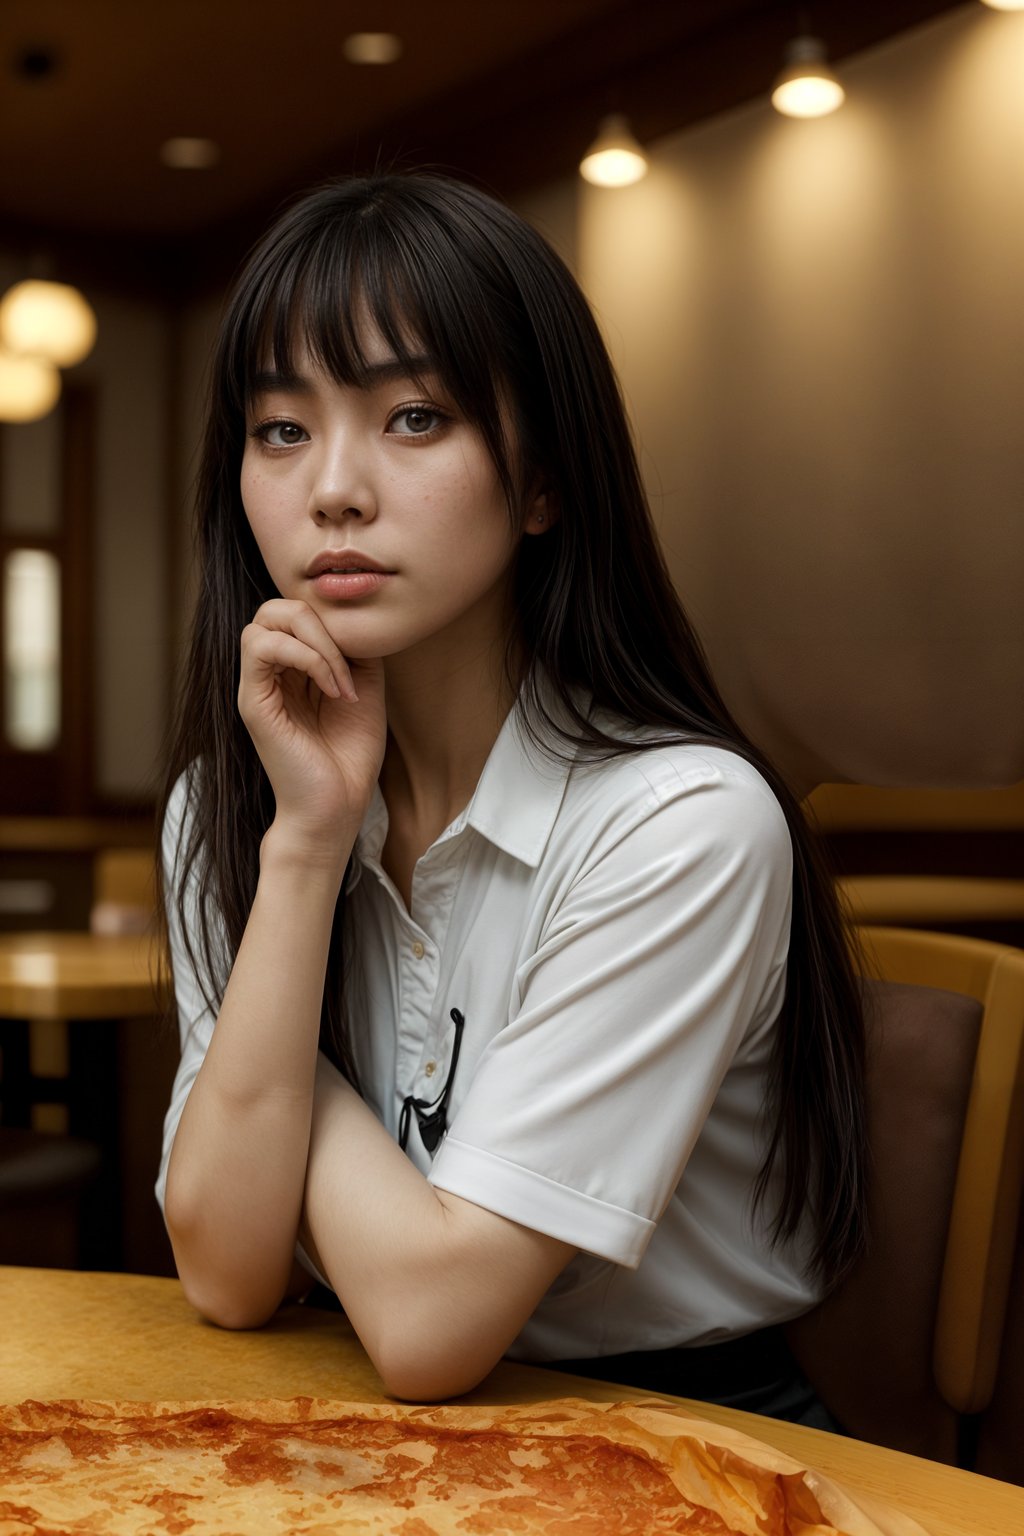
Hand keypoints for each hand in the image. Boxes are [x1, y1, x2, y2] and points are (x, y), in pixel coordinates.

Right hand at [238, 600, 385, 848]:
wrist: (337, 806)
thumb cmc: (350, 757)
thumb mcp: (365, 688)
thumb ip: (355, 649)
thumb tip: (352, 616)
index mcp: (293, 668)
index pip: (299, 612)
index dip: (333, 622)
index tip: (364, 661)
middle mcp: (271, 673)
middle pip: (276, 606)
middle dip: (320, 622)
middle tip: (350, 666)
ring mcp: (257, 686)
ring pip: (265, 619)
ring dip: (316, 641)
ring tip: (340, 681)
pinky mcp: (252, 702)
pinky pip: (261, 647)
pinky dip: (305, 656)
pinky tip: (330, 687)